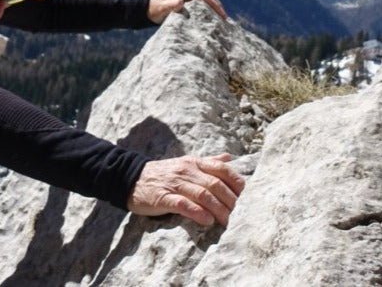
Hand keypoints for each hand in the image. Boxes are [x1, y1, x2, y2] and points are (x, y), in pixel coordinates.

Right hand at [127, 153, 244, 226]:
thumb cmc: (164, 173)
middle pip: (215, 184)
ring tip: (229, 222)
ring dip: (219, 209)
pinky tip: (207, 220)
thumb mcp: (186, 163)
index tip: (249, 197)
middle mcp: (187, 171)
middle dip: (231, 200)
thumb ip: (208, 162)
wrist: (132, 177)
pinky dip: (197, 212)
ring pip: (202, 194)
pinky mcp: (163, 197)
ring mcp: (175, 183)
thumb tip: (229, 158)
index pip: (221, 169)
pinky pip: (182, 204)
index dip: (236, 182)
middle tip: (243, 215)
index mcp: (194, 162)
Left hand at [148, 0, 226, 22]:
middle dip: (218, 5)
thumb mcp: (162, 8)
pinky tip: (213, 16)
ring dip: (215, 6)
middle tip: (225, 19)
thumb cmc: (156, 9)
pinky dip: (209, 7)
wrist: (148, 8)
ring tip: (222, 19)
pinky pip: (202, 0)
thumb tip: (181, 2)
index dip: (215, 4)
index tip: (222, 15)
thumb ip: (171, 5)